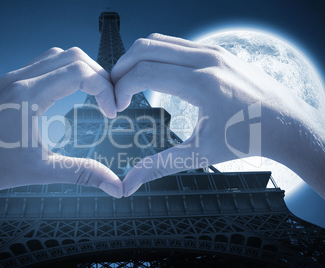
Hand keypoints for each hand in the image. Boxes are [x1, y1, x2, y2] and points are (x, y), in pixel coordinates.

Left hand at [0, 47, 122, 251]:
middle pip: (73, 56)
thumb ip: (82, 173)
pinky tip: (67, 94)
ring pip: (57, 56)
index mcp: (29, 95)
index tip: (112, 111)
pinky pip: (42, 65)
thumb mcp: (41, 171)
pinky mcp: (6, 85)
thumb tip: (115, 186)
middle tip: (108, 100)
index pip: (80, 72)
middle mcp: (20, 79)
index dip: (104, 88)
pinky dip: (63, 72)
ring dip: (80, 69)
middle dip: (98, 75)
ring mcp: (11, 79)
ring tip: (93, 94)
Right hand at [112, 33, 324, 197]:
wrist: (285, 123)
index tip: (117, 106)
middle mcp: (206, 59)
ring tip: (129, 83)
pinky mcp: (215, 50)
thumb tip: (129, 184)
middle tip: (115, 91)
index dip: (121, 87)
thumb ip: (160, 166)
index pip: (144, 72)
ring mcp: (212, 50)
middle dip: (121, 68)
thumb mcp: (200, 154)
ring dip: (136, 59)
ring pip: (157, 41)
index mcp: (202, 84)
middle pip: (145, 48)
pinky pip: (173, 43)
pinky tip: (152, 76)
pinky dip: (154, 55)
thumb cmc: (247, 138)